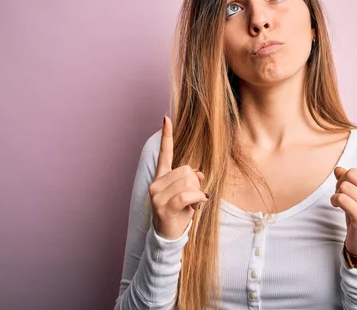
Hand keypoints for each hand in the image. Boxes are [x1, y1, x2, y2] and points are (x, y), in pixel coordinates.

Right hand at [148, 116, 208, 239]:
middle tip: (192, 200)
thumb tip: (199, 172)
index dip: (166, 136)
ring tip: (190, 206)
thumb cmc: (178, 214)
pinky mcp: (164, 206)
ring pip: (189, 181)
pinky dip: (197, 199)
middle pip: (186, 170)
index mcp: (161, 178)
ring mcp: (157, 195)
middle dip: (196, 184)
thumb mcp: (187, 195)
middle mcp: (156, 184)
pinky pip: (188, 194)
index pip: (165, 154)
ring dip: (197, 194)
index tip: (166, 119)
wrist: (168, 237)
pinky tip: (197, 205)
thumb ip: (191, 180)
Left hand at [331, 127, 356, 256]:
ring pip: (344, 186)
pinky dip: (335, 202)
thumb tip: (339, 169)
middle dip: (341, 183)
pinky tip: (340, 209)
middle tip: (345, 197)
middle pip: (351, 173)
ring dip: (337, 195)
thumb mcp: (353, 195)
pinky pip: (341, 199)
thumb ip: (347, 180)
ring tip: (344, 205)